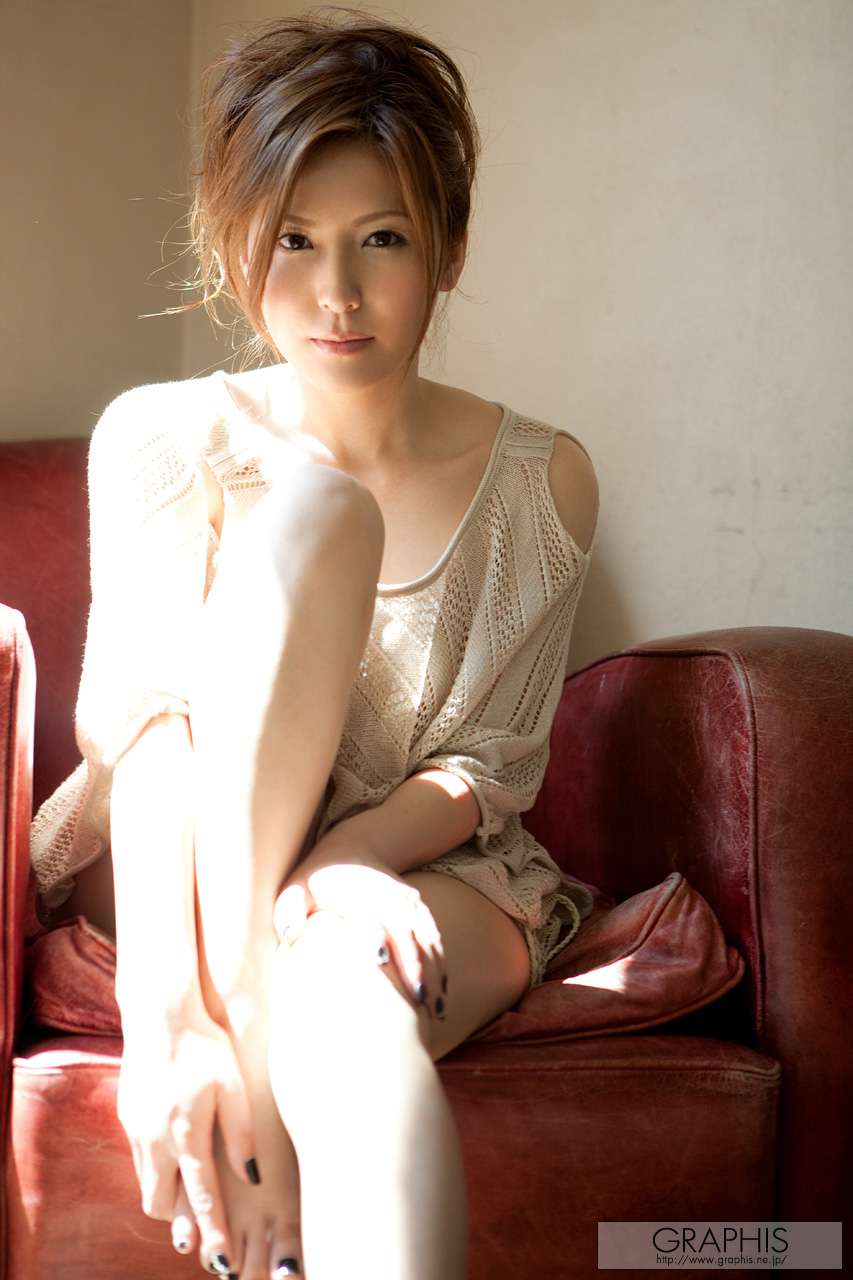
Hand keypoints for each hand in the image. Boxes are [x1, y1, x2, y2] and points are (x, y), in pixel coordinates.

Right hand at [117, 1002, 259, 1267]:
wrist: (161, 1013)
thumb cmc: (206, 1045)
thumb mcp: (235, 1086)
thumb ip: (243, 1134)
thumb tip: (252, 1176)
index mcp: (186, 1133)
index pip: (202, 1198)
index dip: (213, 1232)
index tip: (222, 1260)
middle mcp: (154, 1139)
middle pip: (162, 1204)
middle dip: (181, 1221)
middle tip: (203, 1230)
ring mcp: (136, 1128)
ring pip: (146, 1183)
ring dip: (167, 1195)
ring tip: (190, 1197)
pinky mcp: (127, 1115)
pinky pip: (139, 1158)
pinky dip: (155, 1168)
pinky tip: (173, 1157)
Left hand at [273, 842, 447, 1019]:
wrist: (349, 850)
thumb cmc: (315, 879)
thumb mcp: (295, 890)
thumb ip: (290, 912)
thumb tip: (291, 935)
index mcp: (361, 896)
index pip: (380, 920)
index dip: (383, 943)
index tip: (382, 969)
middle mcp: (392, 899)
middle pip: (411, 935)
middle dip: (417, 970)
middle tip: (419, 1008)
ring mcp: (410, 905)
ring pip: (429, 940)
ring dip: (434, 973)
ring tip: (435, 1011)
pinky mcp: (418, 912)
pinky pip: (434, 939)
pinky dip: (439, 965)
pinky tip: (440, 993)